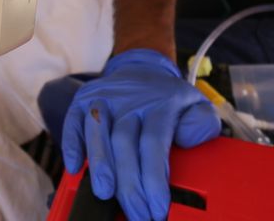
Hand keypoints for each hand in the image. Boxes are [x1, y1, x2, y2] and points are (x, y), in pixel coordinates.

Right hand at [61, 49, 218, 220]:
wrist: (142, 68)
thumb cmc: (169, 99)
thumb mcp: (198, 105)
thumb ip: (202, 123)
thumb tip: (189, 138)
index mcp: (160, 104)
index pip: (154, 142)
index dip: (154, 178)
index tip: (157, 207)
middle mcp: (129, 100)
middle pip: (124, 141)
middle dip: (128, 183)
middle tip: (136, 213)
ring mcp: (104, 98)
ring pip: (97, 129)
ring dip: (99, 163)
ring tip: (104, 192)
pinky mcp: (83, 100)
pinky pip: (73, 121)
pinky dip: (71, 143)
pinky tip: (74, 166)